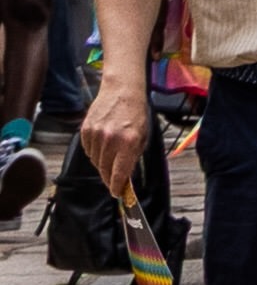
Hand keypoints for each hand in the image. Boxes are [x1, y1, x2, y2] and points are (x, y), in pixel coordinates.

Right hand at [74, 77, 140, 209]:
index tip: (118, 194)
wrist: (122, 90)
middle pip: (105, 170)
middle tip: (114, 180)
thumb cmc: (136, 113)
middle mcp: (111, 139)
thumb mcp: (143, 135)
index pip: (119, 172)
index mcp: (129, 141)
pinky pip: (88, 151)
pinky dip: (95, 152)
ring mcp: (96, 135)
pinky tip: (103, 144)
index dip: (117, 187)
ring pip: (95, 162)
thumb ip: (133, 156)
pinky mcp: (85, 131)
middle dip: (110, 177)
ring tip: (111, 155)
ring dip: (103, 164)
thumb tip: (125, 176)